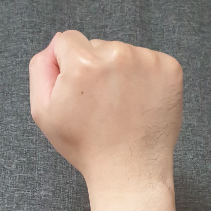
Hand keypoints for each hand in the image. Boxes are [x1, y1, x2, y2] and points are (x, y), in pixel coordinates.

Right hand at [29, 31, 182, 191]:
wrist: (130, 170)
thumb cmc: (85, 145)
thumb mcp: (43, 111)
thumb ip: (40, 68)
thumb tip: (56, 43)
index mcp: (83, 62)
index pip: (67, 41)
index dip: (67, 67)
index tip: (78, 92)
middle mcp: (117, 54)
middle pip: (97, 46)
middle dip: (95, 68)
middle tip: (100, 105)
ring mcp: (147, 60)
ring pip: (123, 53)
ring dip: (120, 73)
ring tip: (121, 107)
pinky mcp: (170, 69)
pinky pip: (149, 61)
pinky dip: (145, 78)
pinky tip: (139, 104)